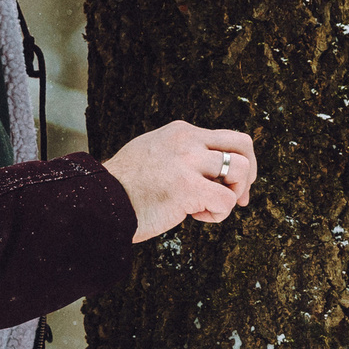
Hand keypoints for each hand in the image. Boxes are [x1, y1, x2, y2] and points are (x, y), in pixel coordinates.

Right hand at [101, 122, 256, 241]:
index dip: (239, 163)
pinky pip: (226, 201)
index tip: (234, 188)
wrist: (100, 202)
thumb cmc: (125, 188)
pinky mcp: (187, 187)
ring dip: (233, 195)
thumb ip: (181, 154)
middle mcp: (188, 141)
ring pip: (240, 170)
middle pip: (243, 144)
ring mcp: (188, 162)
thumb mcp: (154, 154)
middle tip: (240, 198)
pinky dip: (217, 214)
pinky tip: (195, 216)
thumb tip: (210, 172)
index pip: (227, 138)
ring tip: (208, 207)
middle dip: (249, 174)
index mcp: (181, 132)